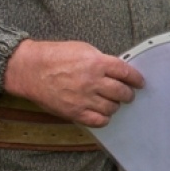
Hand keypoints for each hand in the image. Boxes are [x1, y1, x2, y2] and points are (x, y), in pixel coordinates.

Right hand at [2, 40, 144, 128]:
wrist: (30, 70)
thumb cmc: (54, 56)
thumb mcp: (82, 49)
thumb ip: (101, 60)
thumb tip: (116, 71)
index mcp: (96, 63)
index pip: (126, 72)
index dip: (136, 79)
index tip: (139, 82)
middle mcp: (92, 81)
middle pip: (122, 92)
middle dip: (128, 94)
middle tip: (127, 94)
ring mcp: (83, 99)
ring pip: (112, 108)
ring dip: (115, 105)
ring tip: (112, 102)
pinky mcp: (74, 112)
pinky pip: (98, 121)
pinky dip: (104, 118)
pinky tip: (102, 113)